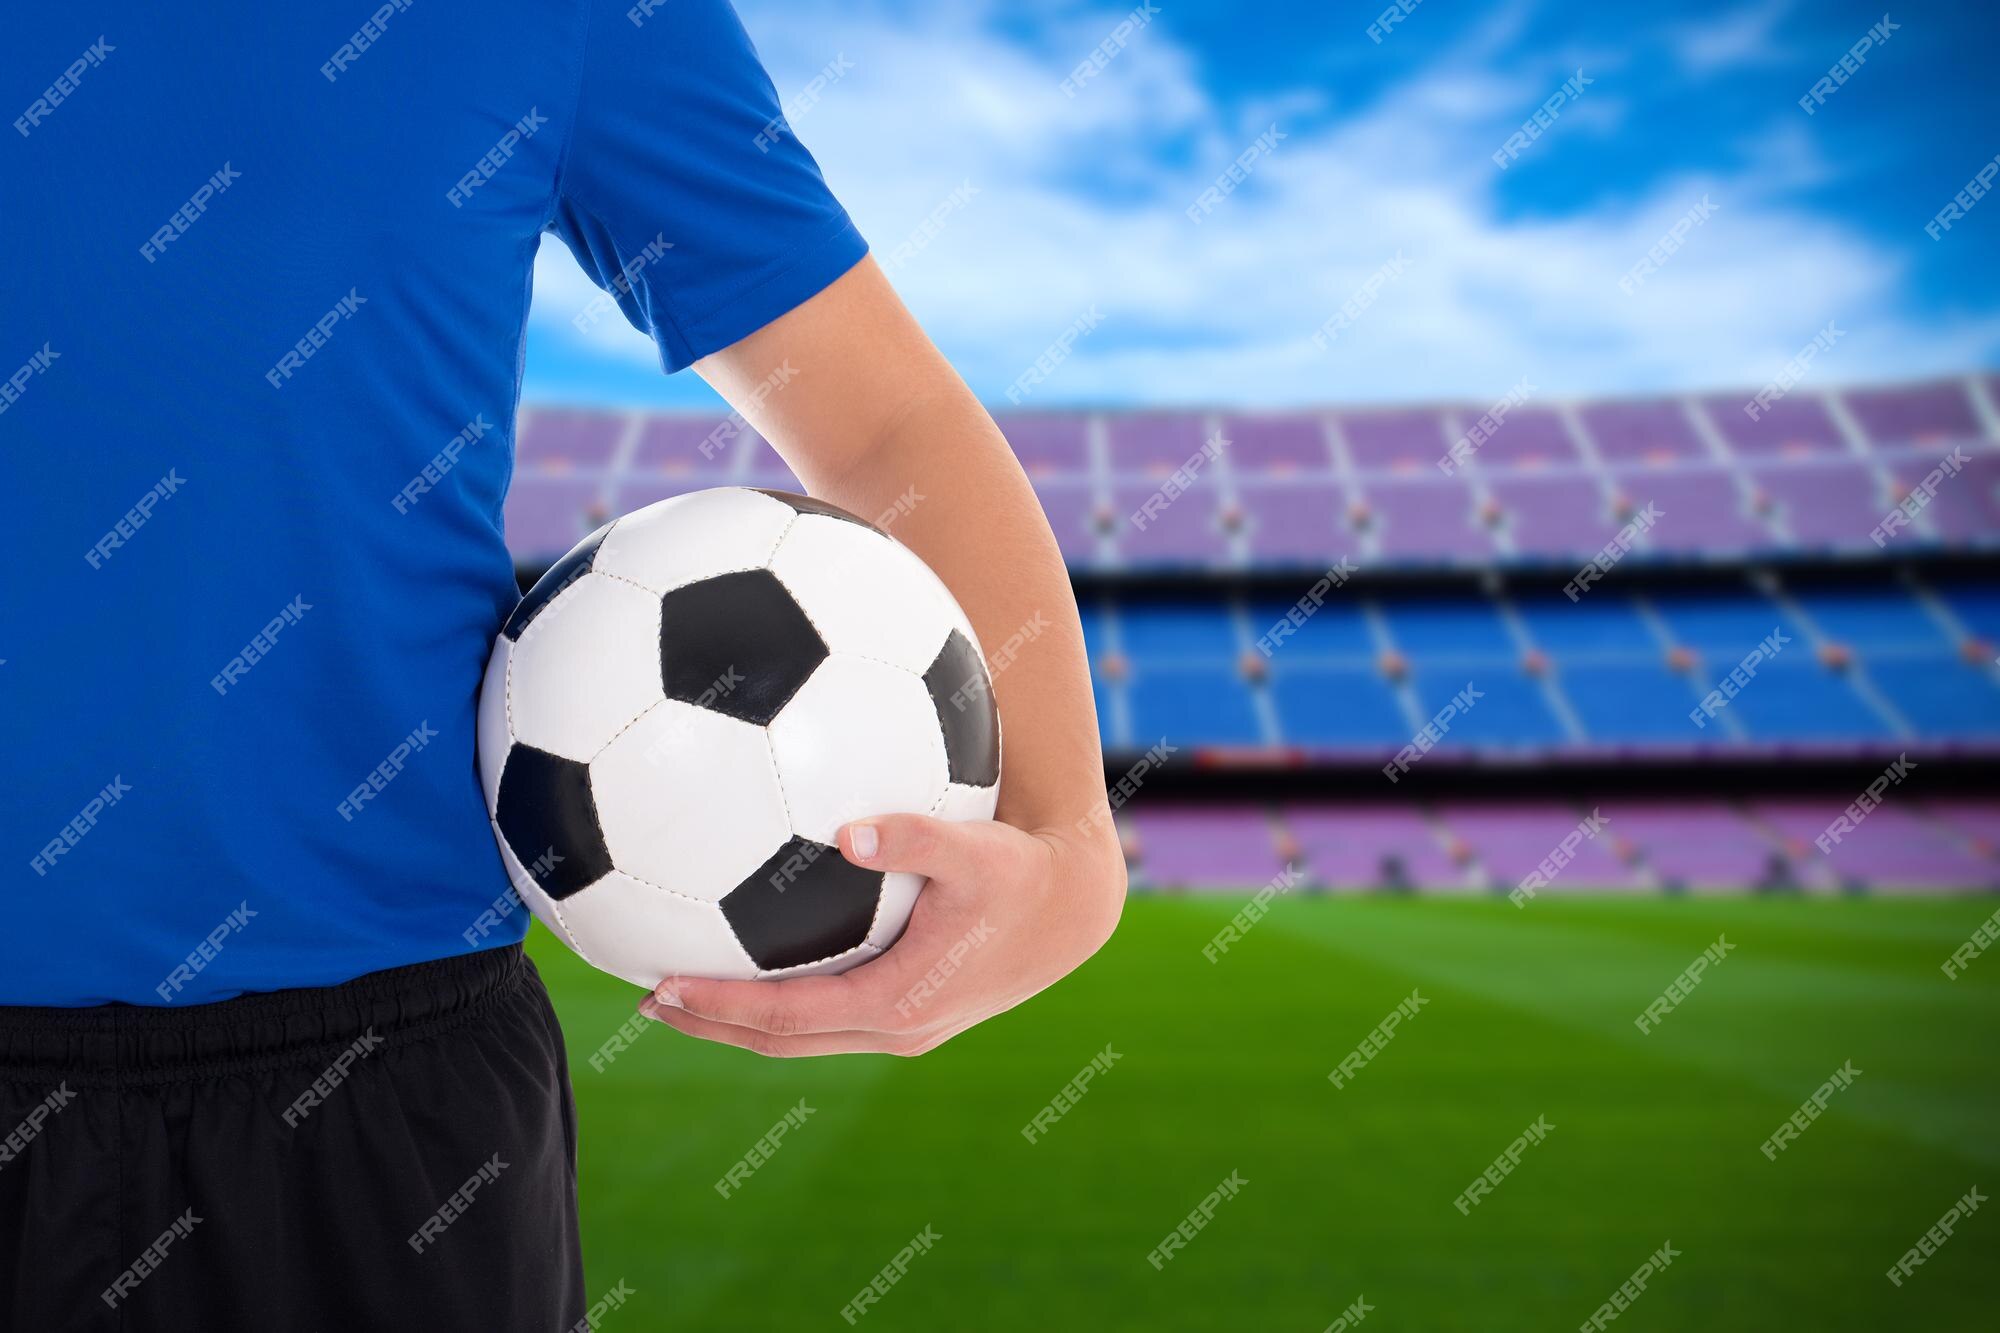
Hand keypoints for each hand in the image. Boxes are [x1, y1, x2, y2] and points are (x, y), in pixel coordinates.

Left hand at [637, 813, 1125, 1056]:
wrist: (1070, 910)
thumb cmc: (1022, 873)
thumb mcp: (976, 851)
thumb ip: (915, 838)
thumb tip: (852, 830)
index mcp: (897, 1001)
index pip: (786, 1016)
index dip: (721, 1007)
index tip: (663, 987)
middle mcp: (893, 1027)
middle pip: (779, 1041)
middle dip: (710, 1023)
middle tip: (645, 999)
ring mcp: (901, 1027)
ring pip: (800, 1036)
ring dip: (737, 1020)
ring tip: (677, 993)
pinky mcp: (908, 1012)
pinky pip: (825, 1016)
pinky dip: (776, 1004)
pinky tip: (749, 964)